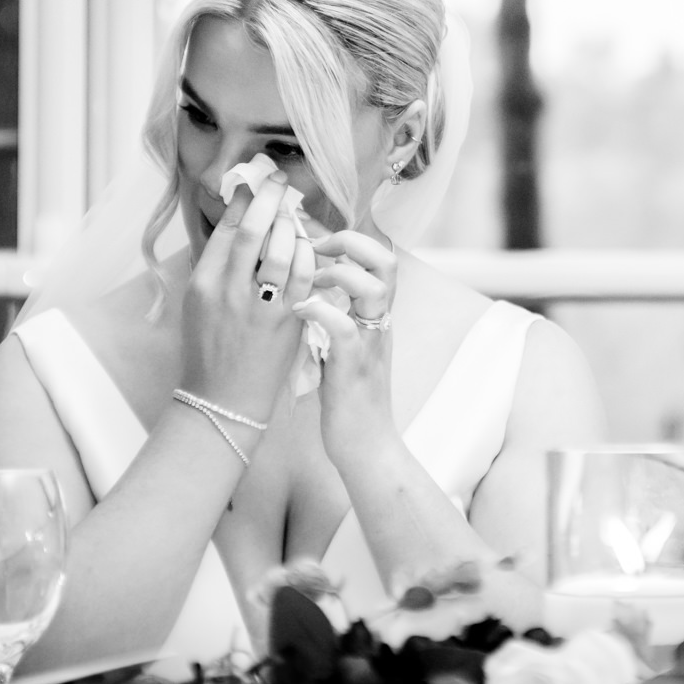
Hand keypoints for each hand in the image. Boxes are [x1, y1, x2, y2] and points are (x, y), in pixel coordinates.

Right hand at [179, 168, 316, 421]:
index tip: (255, 181)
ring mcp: (261, 306)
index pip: (226, 229)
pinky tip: (309, 247)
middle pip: (253, 231)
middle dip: (269, 199)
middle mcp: (230, 291)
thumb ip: (217, 263)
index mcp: (204, 283)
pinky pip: (305, 276)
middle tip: (278, 181)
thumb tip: (238, 221)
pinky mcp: (288, 320)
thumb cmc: (210, 348)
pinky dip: (309, 255)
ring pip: (282, 249)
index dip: (244, 200)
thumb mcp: (198, 302)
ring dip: (291, 225)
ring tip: (293, 214)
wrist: (223, 400)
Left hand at [292, 229, 396, 461]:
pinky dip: (320, 311)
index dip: (348, 237)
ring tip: (309, 278)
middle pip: (385, 261)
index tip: (313, 236)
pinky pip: (343, 328)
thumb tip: (312, 285)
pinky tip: (298, 309)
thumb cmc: (348, 397)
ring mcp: (369, 344)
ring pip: (373, 287)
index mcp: (376, 315)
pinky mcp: (352, 368)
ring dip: (337, 272)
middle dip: (349, 241)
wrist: (366, 447)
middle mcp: (379, 323)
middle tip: (315, 247)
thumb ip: (339, 313)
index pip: (378, 258)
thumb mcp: (346, 345)